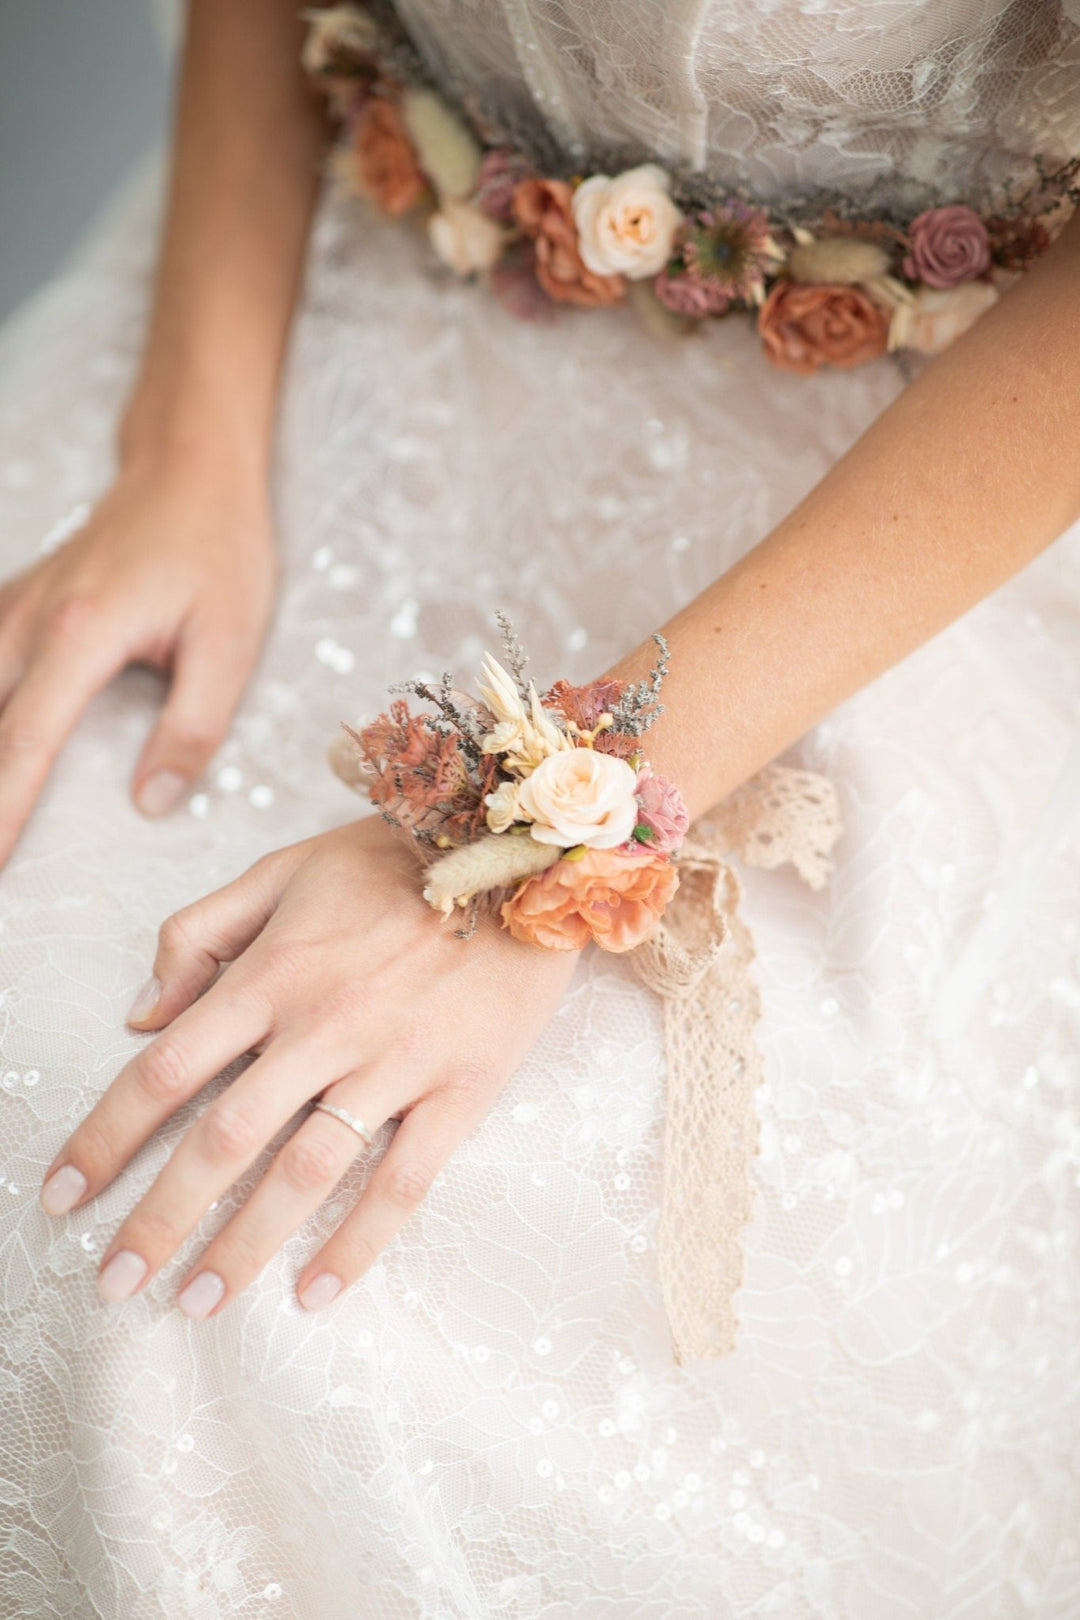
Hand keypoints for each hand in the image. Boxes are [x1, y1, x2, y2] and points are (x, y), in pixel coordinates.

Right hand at [0, 449, 275, 862]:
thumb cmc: (219, 551)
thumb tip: (152, 802)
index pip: (24, 744)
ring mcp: (9, 608)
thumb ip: (192, 728)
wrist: (190, 472)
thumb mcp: (231, 643)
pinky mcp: (10, 605)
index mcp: (80, 635)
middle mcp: (27, 621)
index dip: (2, 812)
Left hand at [38, 817, 579, 1316]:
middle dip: (159, 1219)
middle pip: (222, 1139)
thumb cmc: (399, 860)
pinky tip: (317, 1291)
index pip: (164, 1070)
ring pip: (304, 1173)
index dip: (105, 1139)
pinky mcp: (461, 1089)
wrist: (528, 858)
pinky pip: (403, 1181)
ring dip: (243, 1247)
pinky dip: (359, 1243)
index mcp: (271, 972)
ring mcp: (395, 1062)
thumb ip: (199, 932)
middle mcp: (323, 1025)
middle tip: (118, 1281)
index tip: (65, 1195)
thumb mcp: (285, 868)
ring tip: (198, 1303)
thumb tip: (138, 1014)